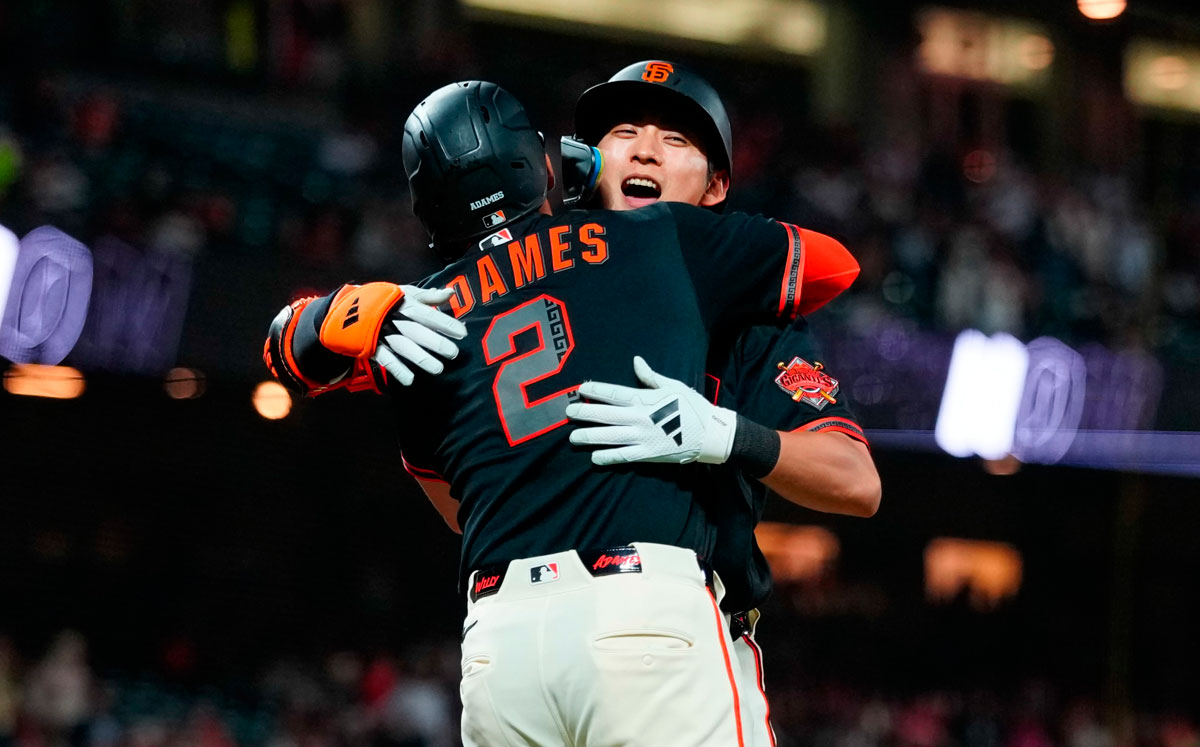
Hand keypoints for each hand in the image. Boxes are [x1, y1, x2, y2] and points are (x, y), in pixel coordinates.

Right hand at [372, 286, 467, 384]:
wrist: (349, 309)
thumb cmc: (385, 300)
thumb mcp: (405, 293)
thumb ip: (429, 296)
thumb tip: (450, 293)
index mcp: (405, 305)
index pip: (428, 315)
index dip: (445, 323)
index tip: (462, 333)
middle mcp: (396, 319)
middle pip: (417, 331)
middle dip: (436, 342)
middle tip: (453, 353)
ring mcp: (383, 334)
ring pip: (404, 346)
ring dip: (421, 358)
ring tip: (438, 369)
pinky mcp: (372, 346)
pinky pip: (386, 359)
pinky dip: (398, 370)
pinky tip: (410, 380)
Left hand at [566, 356, 736, 465]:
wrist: (710, 435)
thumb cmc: (692, 407)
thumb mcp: (673, 385)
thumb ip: (650, 376)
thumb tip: (635, 361)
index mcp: (644, 399)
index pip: (613, 393)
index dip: (595, 391)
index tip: (580, 389)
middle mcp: (639, 418)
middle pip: (605, 415)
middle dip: (584, 413)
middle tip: (568, 412)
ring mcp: (642, 438)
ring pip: (609, 437)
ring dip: (589, 436)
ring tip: (573, 437)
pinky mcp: (647, 454)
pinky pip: (623, 456)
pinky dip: (608, 457)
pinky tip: (594, 457)